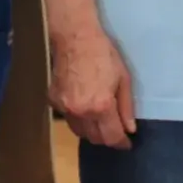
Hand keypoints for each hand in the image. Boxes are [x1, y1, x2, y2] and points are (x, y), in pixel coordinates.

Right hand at [49, 26, 136, 148]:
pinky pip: (68, 118)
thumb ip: (126, 107)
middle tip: (115, 129)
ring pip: (80, 132)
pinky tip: (83, 105)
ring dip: (92, 130)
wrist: (75, 38)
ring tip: (99, 119)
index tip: (126, 143)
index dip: (121, 143)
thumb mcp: (123, 78)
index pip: (111, 137)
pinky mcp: (53, 101)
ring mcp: (65, 108)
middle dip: (107, 137)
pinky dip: (77, 118)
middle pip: (95, 138)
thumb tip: (129, 129)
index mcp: (101, 107)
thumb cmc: (104, 55)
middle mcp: (81, 112)